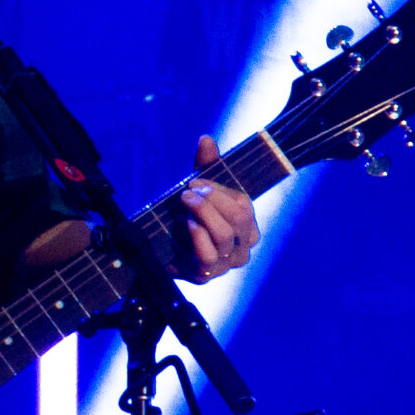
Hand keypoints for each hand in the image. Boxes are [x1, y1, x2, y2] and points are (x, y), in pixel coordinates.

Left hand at [179, 135, 258, 281]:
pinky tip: (188, 225)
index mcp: (248, 226)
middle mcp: (243, 247)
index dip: (218, 190)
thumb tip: (205, 139)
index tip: (194, 182)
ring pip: (224, 235)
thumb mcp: (199, 189)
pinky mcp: (207, 275)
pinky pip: (208, 256)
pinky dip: (198, 237)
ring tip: (185, 203)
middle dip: (211, 199)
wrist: (166, 250)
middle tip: (188, 191)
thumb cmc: (190, 217)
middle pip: (238, 217)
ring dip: (203, 214)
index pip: (242, 203)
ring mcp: (226, 264)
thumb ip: (205, 165)